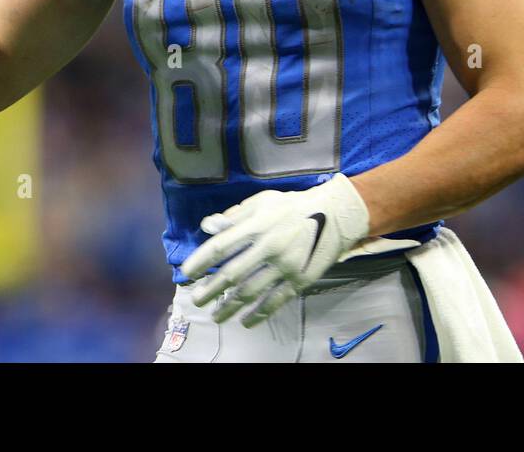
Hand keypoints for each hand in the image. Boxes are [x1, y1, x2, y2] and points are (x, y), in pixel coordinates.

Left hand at [179, 173, 371, 326]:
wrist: (336, 214)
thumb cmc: (292, 206)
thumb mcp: (262, 201)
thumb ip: (234, 215)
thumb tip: (207, 227)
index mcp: (257, 225)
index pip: (221, 246)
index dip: (201, 261)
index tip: (188, 273)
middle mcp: (270, 246)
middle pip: (232, 274)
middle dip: (210, 290)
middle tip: (197, 300)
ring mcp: (285, 266)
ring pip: (251, 292)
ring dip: (230, 307)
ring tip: (216, 316)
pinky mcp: (300, 280)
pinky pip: (275, 302)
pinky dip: (259, 314)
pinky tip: (246, 321)